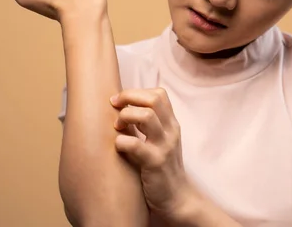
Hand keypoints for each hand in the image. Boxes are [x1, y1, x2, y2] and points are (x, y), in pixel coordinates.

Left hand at [110, 88, 196, 220]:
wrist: (177, 198)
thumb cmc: (161, 168)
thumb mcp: (159, 141)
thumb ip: (146, 125)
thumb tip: (121, 108)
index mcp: (171, 124)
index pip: (159, 93)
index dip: (137, 92)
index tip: (120, 101)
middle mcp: (171, 131)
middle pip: (153, 99)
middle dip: (128, 97)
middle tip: (114, 107)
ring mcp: (164, 146)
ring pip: (147, 116)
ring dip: (126, 116)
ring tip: (117, 127)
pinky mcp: (156, 163)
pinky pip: (136, 144)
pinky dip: (122, 141)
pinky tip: (118, 146)